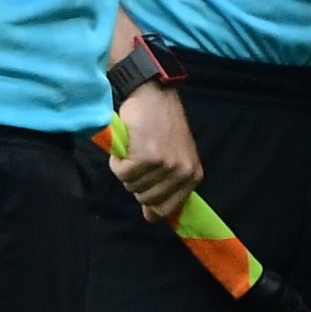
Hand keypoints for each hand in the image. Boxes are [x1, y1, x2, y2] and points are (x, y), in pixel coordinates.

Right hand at [111, 83, 201, 219]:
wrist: (152, 95)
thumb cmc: (161, 125)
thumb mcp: (174, 158)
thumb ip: (165, 188)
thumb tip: (151, 217)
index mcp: (193, 176)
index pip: (166, 209)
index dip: (149, 200)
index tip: (145, 180)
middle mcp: (182, 173)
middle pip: (146, 199)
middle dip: (136, 182)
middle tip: (139, 157)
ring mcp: (166, 166)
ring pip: (132, 186)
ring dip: (126, 169)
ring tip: (134, 148)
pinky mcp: (147, 157)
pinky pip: (122, 174)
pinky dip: (117, 161)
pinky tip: (126, 144)